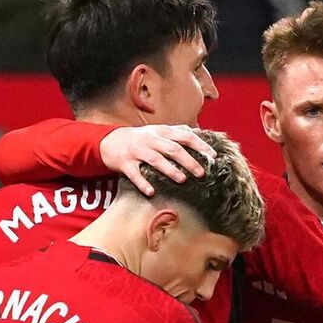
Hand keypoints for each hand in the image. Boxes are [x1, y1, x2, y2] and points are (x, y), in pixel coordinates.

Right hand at [98, 124, 216, 195]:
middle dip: (189, 161)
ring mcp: (137, 151)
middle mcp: (150, 139)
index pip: (184, 136)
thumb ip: (176, 131)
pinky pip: (134, 173)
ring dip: (170, 170)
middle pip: (173, 149)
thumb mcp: (157, 131)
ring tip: (182, 179)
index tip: (213, 156)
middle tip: (201, 173)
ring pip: (155, 160)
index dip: (200, 145)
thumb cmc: (139, 138)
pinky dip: (143, 183)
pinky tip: (151, 191)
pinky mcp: (124, 163)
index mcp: (161, 132)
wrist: (109, 141)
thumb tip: (198, 131)